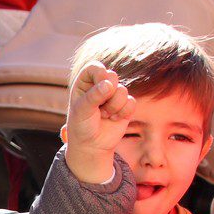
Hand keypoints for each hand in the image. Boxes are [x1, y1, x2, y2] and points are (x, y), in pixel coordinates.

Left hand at [63, 62, 135, 184]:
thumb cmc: (81, 126)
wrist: (91, 146)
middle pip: (112, 76)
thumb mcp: (82, 111)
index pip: (94, 67)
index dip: (99, 73)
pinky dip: (122, 113)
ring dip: (113, 106)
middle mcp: (100, 85)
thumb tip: (109, 84)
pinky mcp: (125, 105)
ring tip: (103, 115)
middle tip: (98, 107)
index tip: (99, 82)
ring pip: (122, 91)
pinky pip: (131, 102)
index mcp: (85, 83)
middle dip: (107, 94)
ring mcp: (114, 95)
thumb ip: (93, 96)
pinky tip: (113, 119)